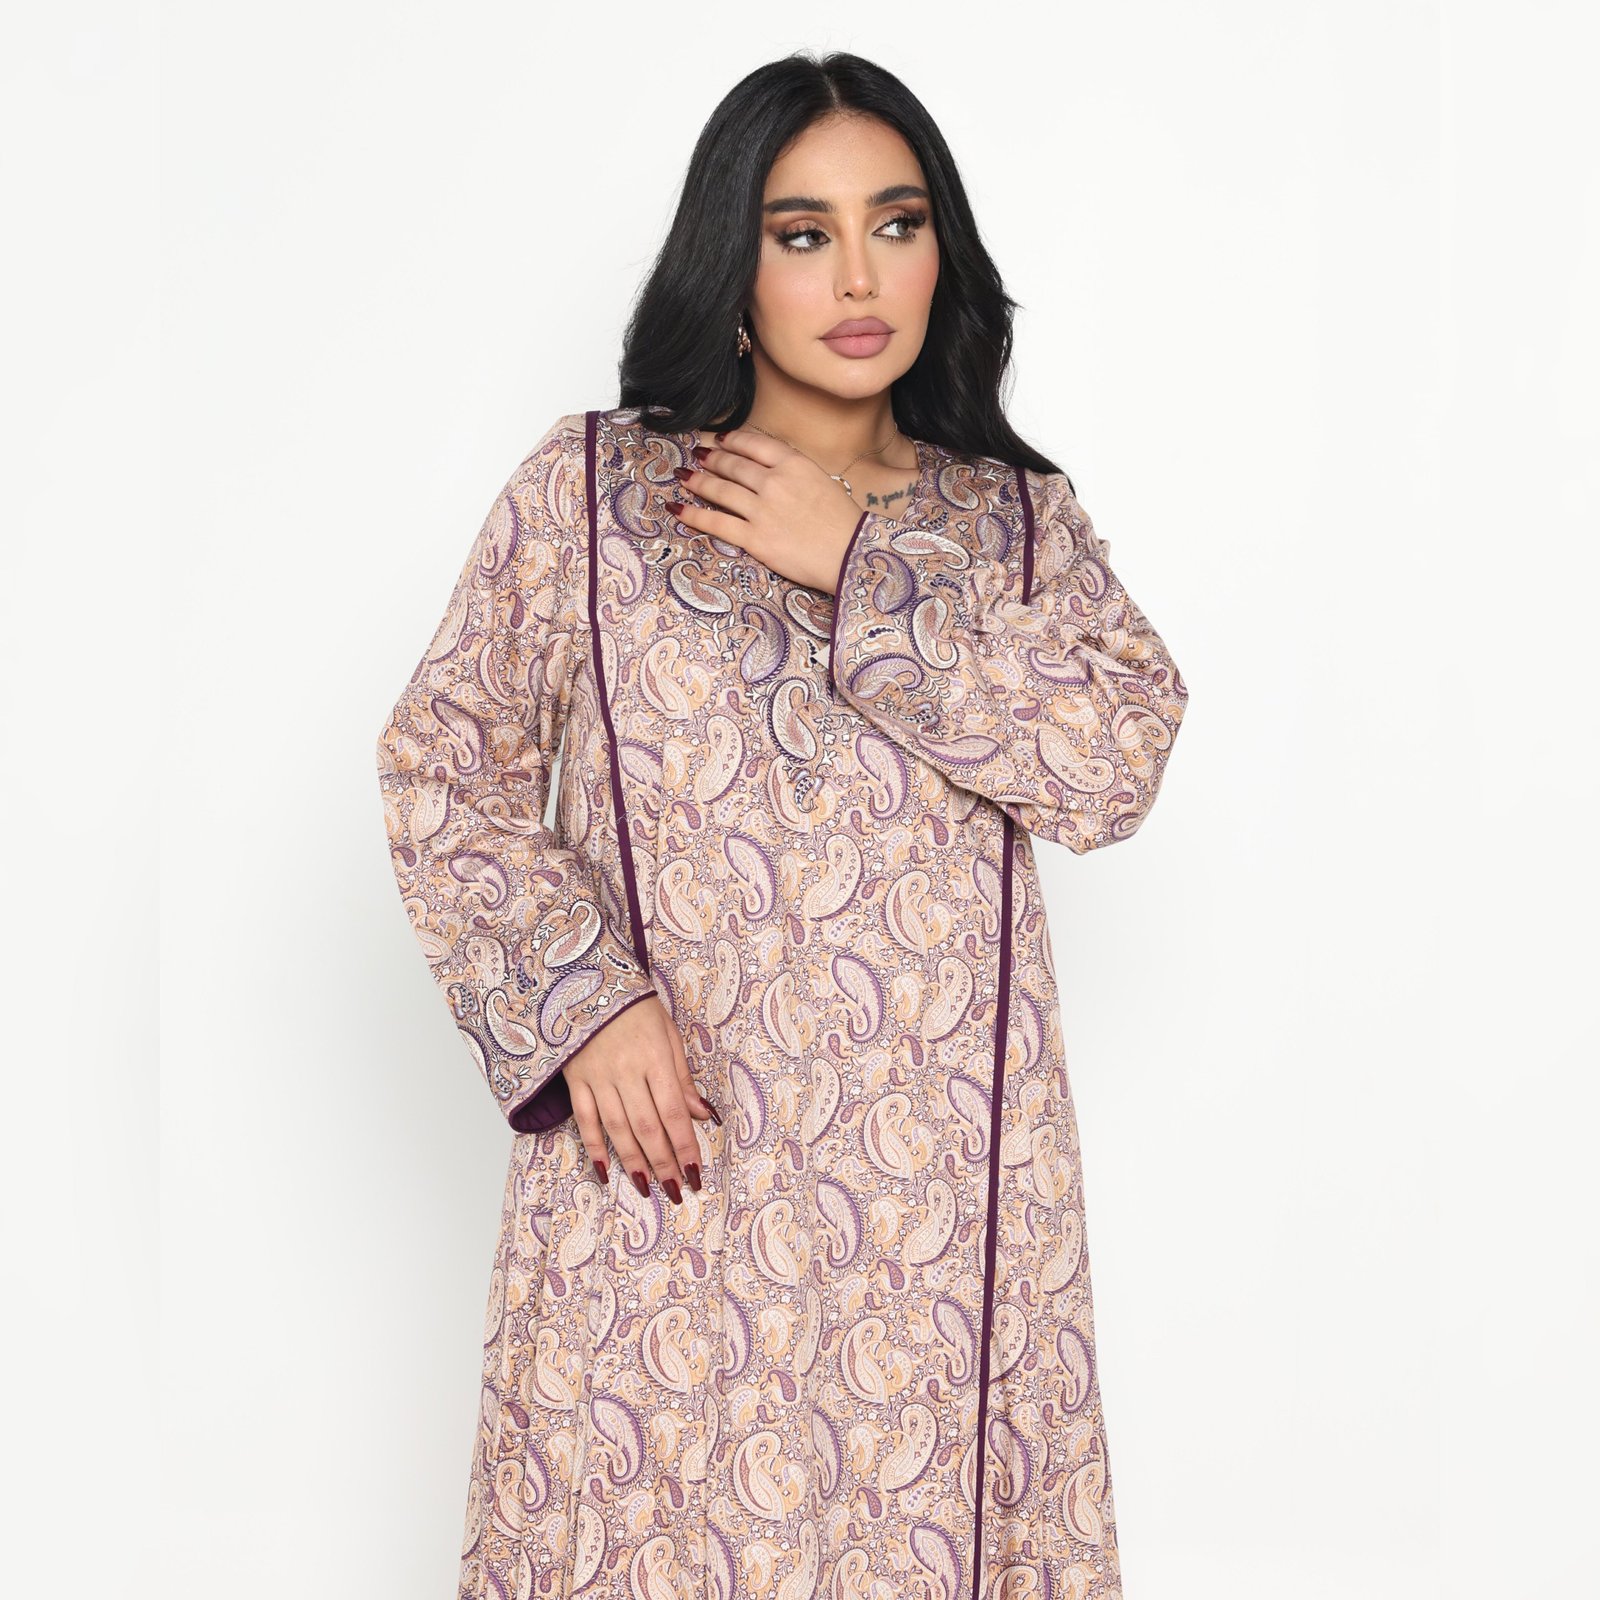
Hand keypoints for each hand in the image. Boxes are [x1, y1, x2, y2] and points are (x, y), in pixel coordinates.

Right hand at [561, 996, 719, 1203]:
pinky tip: (604, 1171)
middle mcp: (627, 1071)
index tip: (695, 1174)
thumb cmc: (635, 1007)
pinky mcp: (576, 1080)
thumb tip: (702, 1115)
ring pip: (617, 1128)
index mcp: (655, 1058)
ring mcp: (598, 1077)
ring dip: (633, 1162)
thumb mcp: (668, 1033)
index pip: (674, 1112)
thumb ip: (682, 1077)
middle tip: (674, 1190)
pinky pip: (585, 1119)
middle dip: (663, 1162)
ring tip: (647, 1188)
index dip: (685, 1146)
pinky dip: (594, 1147)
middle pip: (647, 1126)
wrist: (586, 982)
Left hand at [667, 427, 864, 592]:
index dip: (732, 440)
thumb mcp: (822, 481)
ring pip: (721, 490)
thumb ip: (794, 472)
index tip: (720, 439)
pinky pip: (716, 524)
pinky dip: (693, 515)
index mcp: (794, 464)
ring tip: (684, 477)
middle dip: (712, 459)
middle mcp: (774, 482)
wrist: (851, 554)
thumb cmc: (843, 522)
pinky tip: (677, 508)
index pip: (754, 444)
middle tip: (698, 457)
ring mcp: (762, 510)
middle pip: (733, 465)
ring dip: (698, 482)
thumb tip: (768, 470)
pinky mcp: (755, 538)